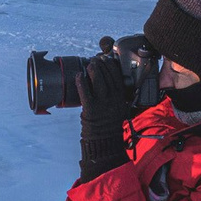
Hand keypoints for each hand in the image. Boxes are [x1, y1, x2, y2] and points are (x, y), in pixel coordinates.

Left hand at [77, 54, 128, 182]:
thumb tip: (109, 81)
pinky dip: (82, 82)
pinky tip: (80, 75)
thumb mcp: (119, 108)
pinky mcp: (91, 109)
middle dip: (102, 64)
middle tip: (96, 59)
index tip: (107, 59)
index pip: (118, 77)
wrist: (105, 142)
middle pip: (108, 76)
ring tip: (90, 64)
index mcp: (121, 98)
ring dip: (94, 70)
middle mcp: (114, 99)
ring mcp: (102, 104)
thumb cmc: (110, 125)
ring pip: (98, 81)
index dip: (112, 66)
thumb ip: (116, 96)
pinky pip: (86, 92)